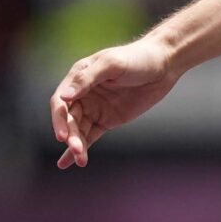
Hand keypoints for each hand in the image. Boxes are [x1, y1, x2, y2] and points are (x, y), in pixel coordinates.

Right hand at [51, 34, 183, 168]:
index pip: (60, 102)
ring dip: (76, 145)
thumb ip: (87, 80)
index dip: (59, 119)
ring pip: (79, 130)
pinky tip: (73, 162)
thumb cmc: (135, 59)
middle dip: (70, 135)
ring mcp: (94, 108)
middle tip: (76, 149)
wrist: (162, 66)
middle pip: (68, 119)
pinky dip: (82, 148)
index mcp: (78, 78)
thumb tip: (64, 97)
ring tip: (80, 160)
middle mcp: (82, 94)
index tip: (63, 135)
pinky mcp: (106, 120)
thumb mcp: (111, 64)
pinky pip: (90, 136)